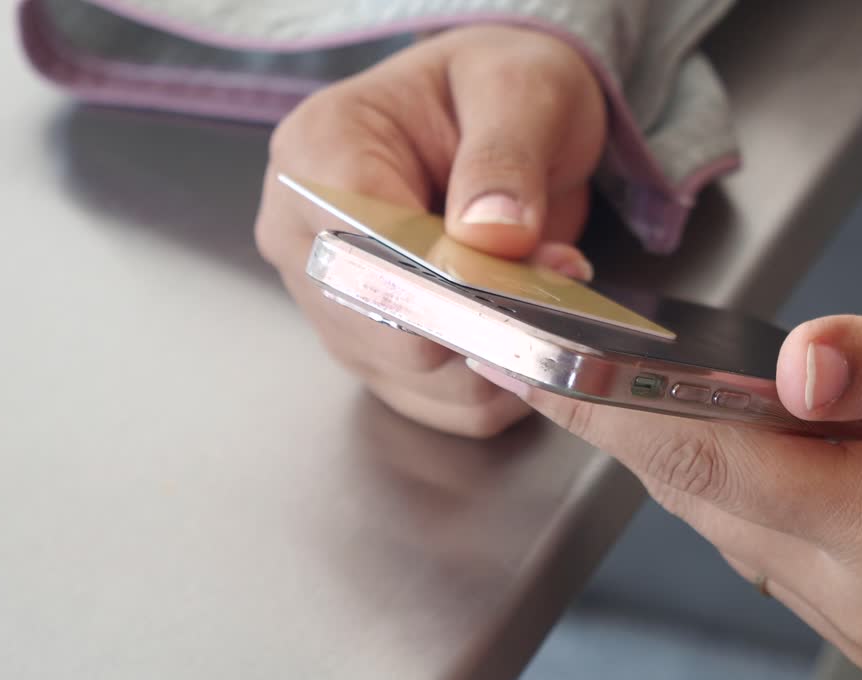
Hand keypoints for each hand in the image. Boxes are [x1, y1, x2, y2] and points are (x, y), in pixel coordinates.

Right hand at [256, 25, 605, 436]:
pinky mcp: (376, 354)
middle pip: (385, 326)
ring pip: (418, 377)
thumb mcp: (518, 91)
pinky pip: (442, 406)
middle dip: (485, 314)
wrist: (501, 120)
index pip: (365, 247)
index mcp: (315, 155)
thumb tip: (492, 235)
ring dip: (501, 350)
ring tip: (547, 287)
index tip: (523, 272)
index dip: (448, 277)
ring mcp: (333, 305)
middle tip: (557, 269)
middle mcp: (304, 237)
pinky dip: (501, 383)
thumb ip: (505, 158)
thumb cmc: (495, 91)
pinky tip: (530, 331)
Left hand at [472, 289, 861, 675]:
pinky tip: (746, 432)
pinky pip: (766, 545)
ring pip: (727, 526)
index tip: (546, 373)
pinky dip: (740, 485)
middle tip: (576, 360)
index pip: (719, 462)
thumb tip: (791, 366)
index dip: (620, 412)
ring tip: (654, 382)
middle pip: (707, 499)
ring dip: (690, 452)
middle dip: (637, 425)